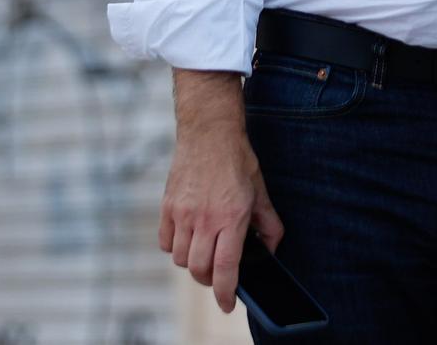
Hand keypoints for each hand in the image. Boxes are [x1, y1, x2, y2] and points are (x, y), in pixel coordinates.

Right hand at [160, 74, 284, 313]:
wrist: (208, 131)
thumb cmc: (237, 160)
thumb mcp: (260, 191)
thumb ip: (268, 224)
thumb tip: (272, 249)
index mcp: (231, 217)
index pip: (226, 268)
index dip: (226, 293)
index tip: (227, 305)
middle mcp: (204, 219)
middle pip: (199, 269)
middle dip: (210, 279)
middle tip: (219, 273)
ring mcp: (182, 213)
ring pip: (180, 259)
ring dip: (192, 262)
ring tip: (204, 250)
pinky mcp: (166, 206)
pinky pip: (165, 243)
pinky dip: (175, 247)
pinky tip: (187, 237)